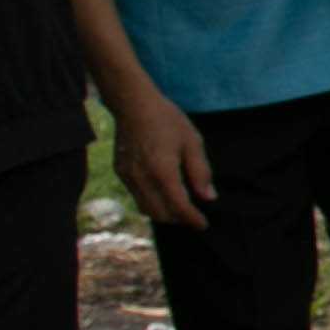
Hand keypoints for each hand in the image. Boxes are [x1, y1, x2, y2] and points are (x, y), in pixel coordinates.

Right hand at [110, 86, 216, 230]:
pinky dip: (151, 202)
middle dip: (178, 219)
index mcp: (162, 171)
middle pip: (160, 214)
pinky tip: (163, 193)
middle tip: (193, 217)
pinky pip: (137, 196)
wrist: (134, 105)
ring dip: (164, 213)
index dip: (192, 219)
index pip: (179, 206)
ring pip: (146, 208)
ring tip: (180, 208)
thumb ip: (201, 172)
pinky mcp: (120, 172)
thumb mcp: (193, 142)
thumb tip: (208, 197)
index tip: (203, 224)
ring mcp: (128, 176)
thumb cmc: (167, 120)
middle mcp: (142, 178)